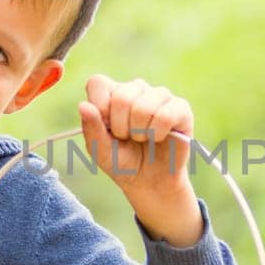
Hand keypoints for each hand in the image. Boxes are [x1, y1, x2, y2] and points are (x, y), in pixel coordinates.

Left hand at [78, 75, 202, 245]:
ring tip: (143, 139)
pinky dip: (157, 133)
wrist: (150, 182)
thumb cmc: (123, 162)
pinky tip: (159, 138)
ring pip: (144, 106)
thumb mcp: (100, 150)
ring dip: (140, 132)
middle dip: (120, 127)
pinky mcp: (181, 108)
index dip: (99, 107)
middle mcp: (136, 89)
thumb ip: (91, 128)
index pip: (98, 83)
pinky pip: (166, 114)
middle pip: (121, 96)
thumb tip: (83, 106)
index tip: (106, 127)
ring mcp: (160, 96)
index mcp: (112, 94)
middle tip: (127, 138)